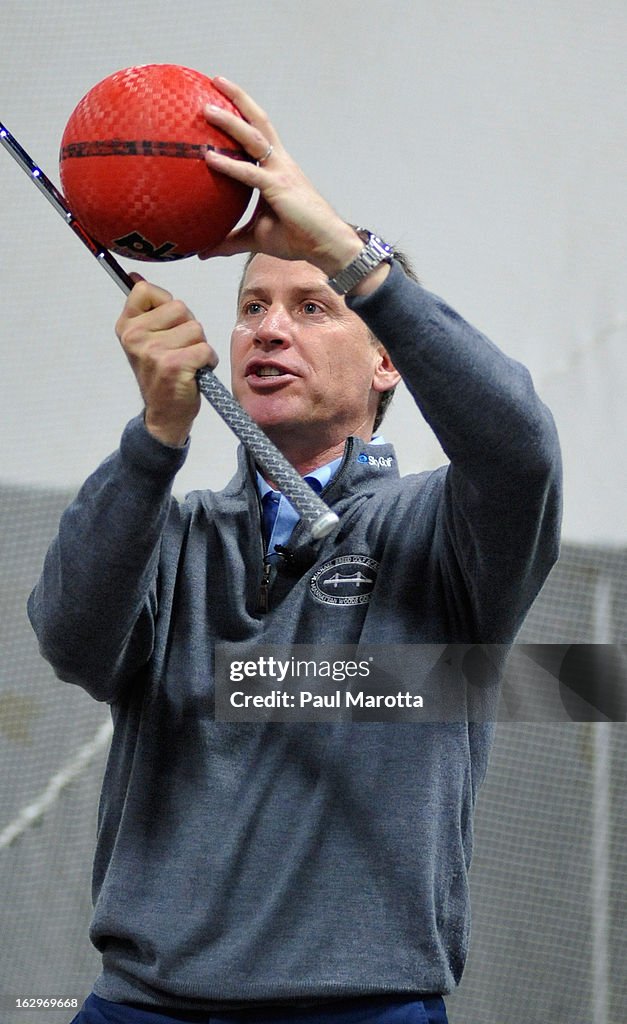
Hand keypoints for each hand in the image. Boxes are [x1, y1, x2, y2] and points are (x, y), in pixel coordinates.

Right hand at [116, 276, 217, 446]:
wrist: (164, 415)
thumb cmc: (161, 375)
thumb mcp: (145, 340)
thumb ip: (145, 309)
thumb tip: (136, 276)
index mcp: (126, 326)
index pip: (145, 289)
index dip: (165, 303)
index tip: (166, 324)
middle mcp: (135, 336)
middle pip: (180, 307)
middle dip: (188, 327)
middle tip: (179, 350)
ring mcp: (153, 351)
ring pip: (196, 328)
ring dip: (199, 346)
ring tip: (187, 362)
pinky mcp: (173, 365)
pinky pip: (205, 348)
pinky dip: (208, 361)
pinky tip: (195, 372)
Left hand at [199, 77, 362, 275]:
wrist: (326, 246)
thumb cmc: (297, 238)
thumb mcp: (255, 238)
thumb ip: (228, 240)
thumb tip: (202, 251)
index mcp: (276, 169)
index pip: (257, 134)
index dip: (241, 115)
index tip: (221, 98)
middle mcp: (279, 163)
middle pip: (258, 121)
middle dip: (238, 99)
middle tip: (215, 81)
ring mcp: (281, 172)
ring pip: (253, 137)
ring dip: (230, 121)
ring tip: (206, 109)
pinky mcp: (279, 187)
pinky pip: (249, 173)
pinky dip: (228, 164)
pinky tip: (208, 158)